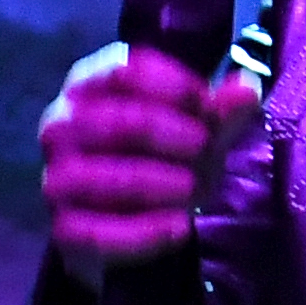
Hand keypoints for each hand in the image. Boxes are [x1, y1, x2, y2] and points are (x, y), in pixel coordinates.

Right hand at [39, 43, 262, 283]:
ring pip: (104, 177)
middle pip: (116, 122)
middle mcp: (61, 126)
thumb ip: (219, 109)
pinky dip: (146, 232)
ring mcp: (57, 179)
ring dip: (159, 182)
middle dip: (170, 134)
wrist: (125, 224)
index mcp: (88, 86)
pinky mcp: (65, 229)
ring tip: (196, 188)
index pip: (124, 71)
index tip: (208, 106)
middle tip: (206, 148)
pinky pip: (101, 233)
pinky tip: (180, 227)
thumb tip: (248, 87)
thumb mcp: (193, 128)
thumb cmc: (158, 157)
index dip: (173, 86)